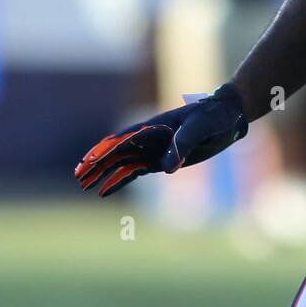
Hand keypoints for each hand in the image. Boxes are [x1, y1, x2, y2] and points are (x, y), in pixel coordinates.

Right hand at [74, 83, 247, 197]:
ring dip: (104, 174)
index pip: (122, 141)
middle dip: (96, 165)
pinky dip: (119, 180)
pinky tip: (105, 190)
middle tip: (78, 177)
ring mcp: (153, 150)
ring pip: (121, 164)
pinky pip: (135, 172)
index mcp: (152, 127)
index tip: (88, 161)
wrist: (227, 116)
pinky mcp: (162, 161)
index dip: (104, 151)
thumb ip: (182, 145)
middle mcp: (148, 139)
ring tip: (86, 187)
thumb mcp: (200, 127)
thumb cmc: (212, 116)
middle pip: (116, 153)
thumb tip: (167, 168)